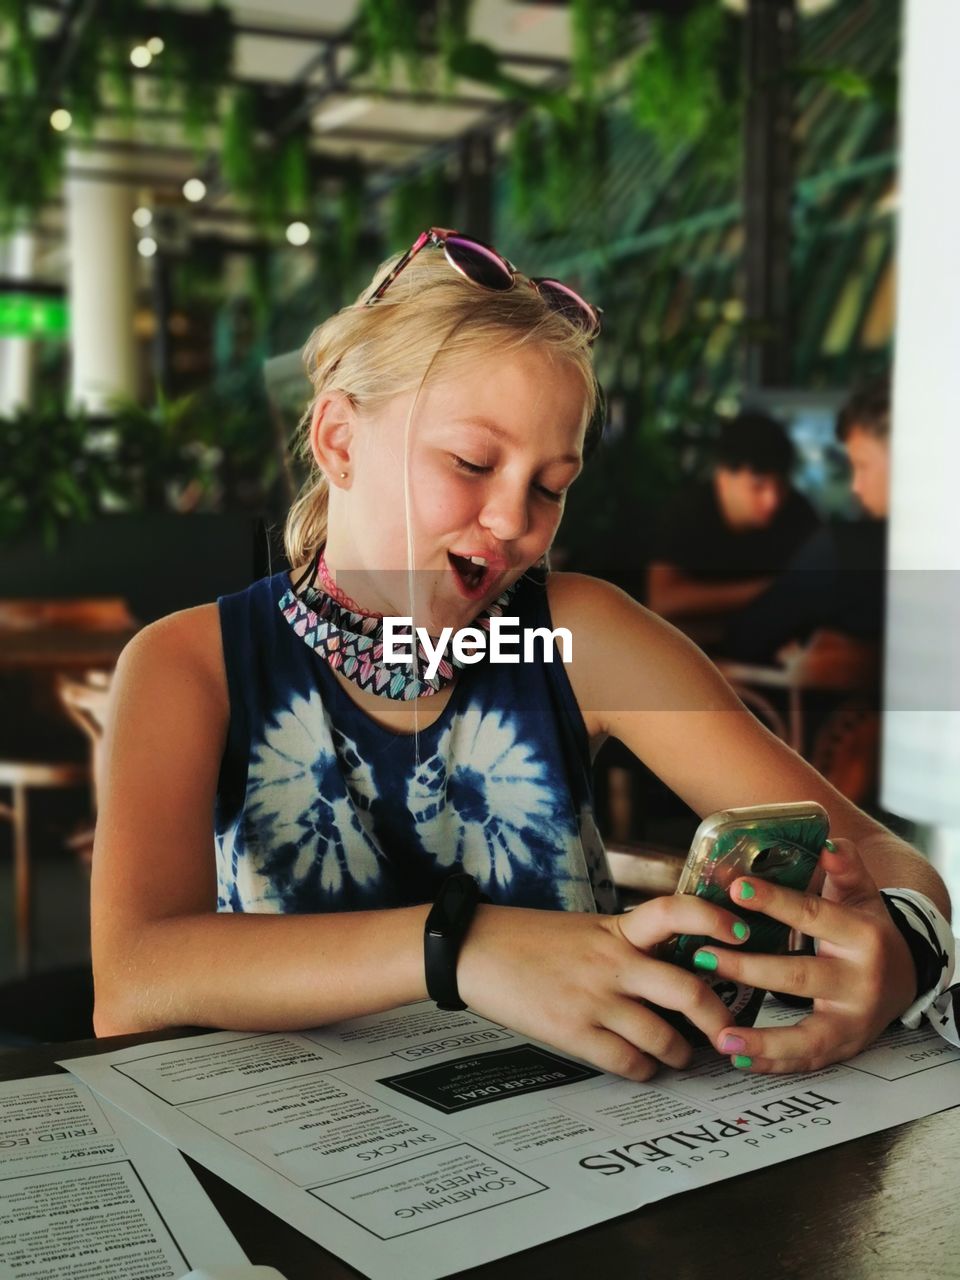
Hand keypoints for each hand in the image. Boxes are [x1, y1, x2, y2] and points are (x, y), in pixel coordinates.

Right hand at [456, 896, 751, 1081]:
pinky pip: (628, 1062)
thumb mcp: (585, 927)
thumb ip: (626, 943)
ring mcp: (595, 999)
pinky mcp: (573, 1032)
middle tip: (727, 1031)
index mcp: (616, 928)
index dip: (714, 921)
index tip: (742, 934)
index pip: (676, 912)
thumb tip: (669, 969)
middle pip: (688, 990)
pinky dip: (644, 1069)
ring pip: (665, 1038)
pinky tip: (643, 1065)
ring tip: (680, 1056)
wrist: (474, 949)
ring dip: (681, 1055)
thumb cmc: (529, 938)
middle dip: (719, 1017)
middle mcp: (613, 961)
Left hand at [700, 839, 916, 1073]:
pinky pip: (807, 1059)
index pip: (812, 915)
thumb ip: (845, 866)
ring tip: (721, 1034)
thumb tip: (826, 843)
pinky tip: (739, 1057)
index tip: (735, 889)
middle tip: (703, 956)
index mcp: (861, 935)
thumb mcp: (862, 893)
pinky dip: (773, 1062)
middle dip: (748, 968)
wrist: (906, 976)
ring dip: (761, 1038)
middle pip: (799, 976)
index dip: (774, 902)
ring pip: (806, 1034)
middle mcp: (859, 981)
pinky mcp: (844, 1046)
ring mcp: (853, 1019)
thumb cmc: (869, 930)